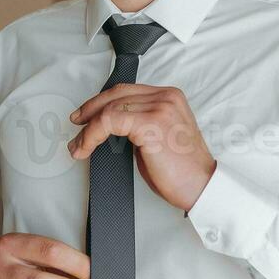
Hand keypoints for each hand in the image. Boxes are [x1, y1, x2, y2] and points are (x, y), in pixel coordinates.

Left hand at [67, 83, 215, 212]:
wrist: (202, 187)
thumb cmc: (183, 170)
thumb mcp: (159, 138)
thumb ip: (139, 124)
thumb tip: (110, 127)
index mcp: (169, 97)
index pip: (126, 90)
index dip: (101, 101)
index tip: (86, 115)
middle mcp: (166, 97)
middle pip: (116, 94)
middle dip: (90, 110)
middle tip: (76, 125)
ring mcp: (159, 108)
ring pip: (109, 109)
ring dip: (88, 129)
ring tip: (79, 146)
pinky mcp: (151, 124)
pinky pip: (110, 121)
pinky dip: (92, 135)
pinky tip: (86, 148)